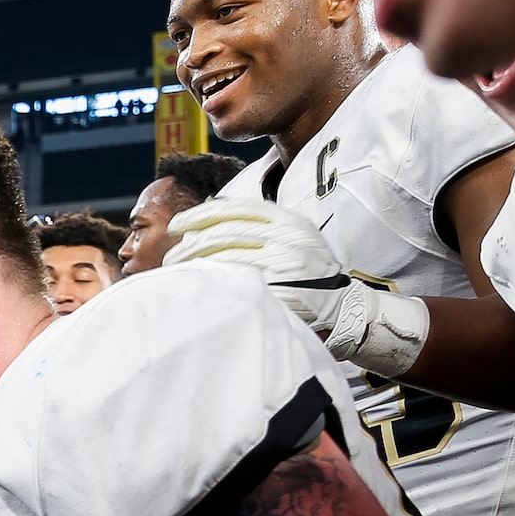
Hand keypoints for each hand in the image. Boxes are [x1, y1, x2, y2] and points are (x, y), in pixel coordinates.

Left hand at [164, 198, 429, 378]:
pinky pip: (237, 284)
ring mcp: (286, 265)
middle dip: (191, 244)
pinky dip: (213, 283)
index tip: (177, 224)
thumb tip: (208, 218)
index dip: (201, 214)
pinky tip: (198, 286)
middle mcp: (289, 238)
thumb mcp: (292, 238)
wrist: (343, 306)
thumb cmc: (308, 273)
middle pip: (226, 234)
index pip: (237, 209)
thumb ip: (260, 227)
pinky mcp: (281, 291)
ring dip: (196, 264)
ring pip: (227, 257)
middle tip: (171, 256)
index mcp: (290, 220)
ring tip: (177, 272)